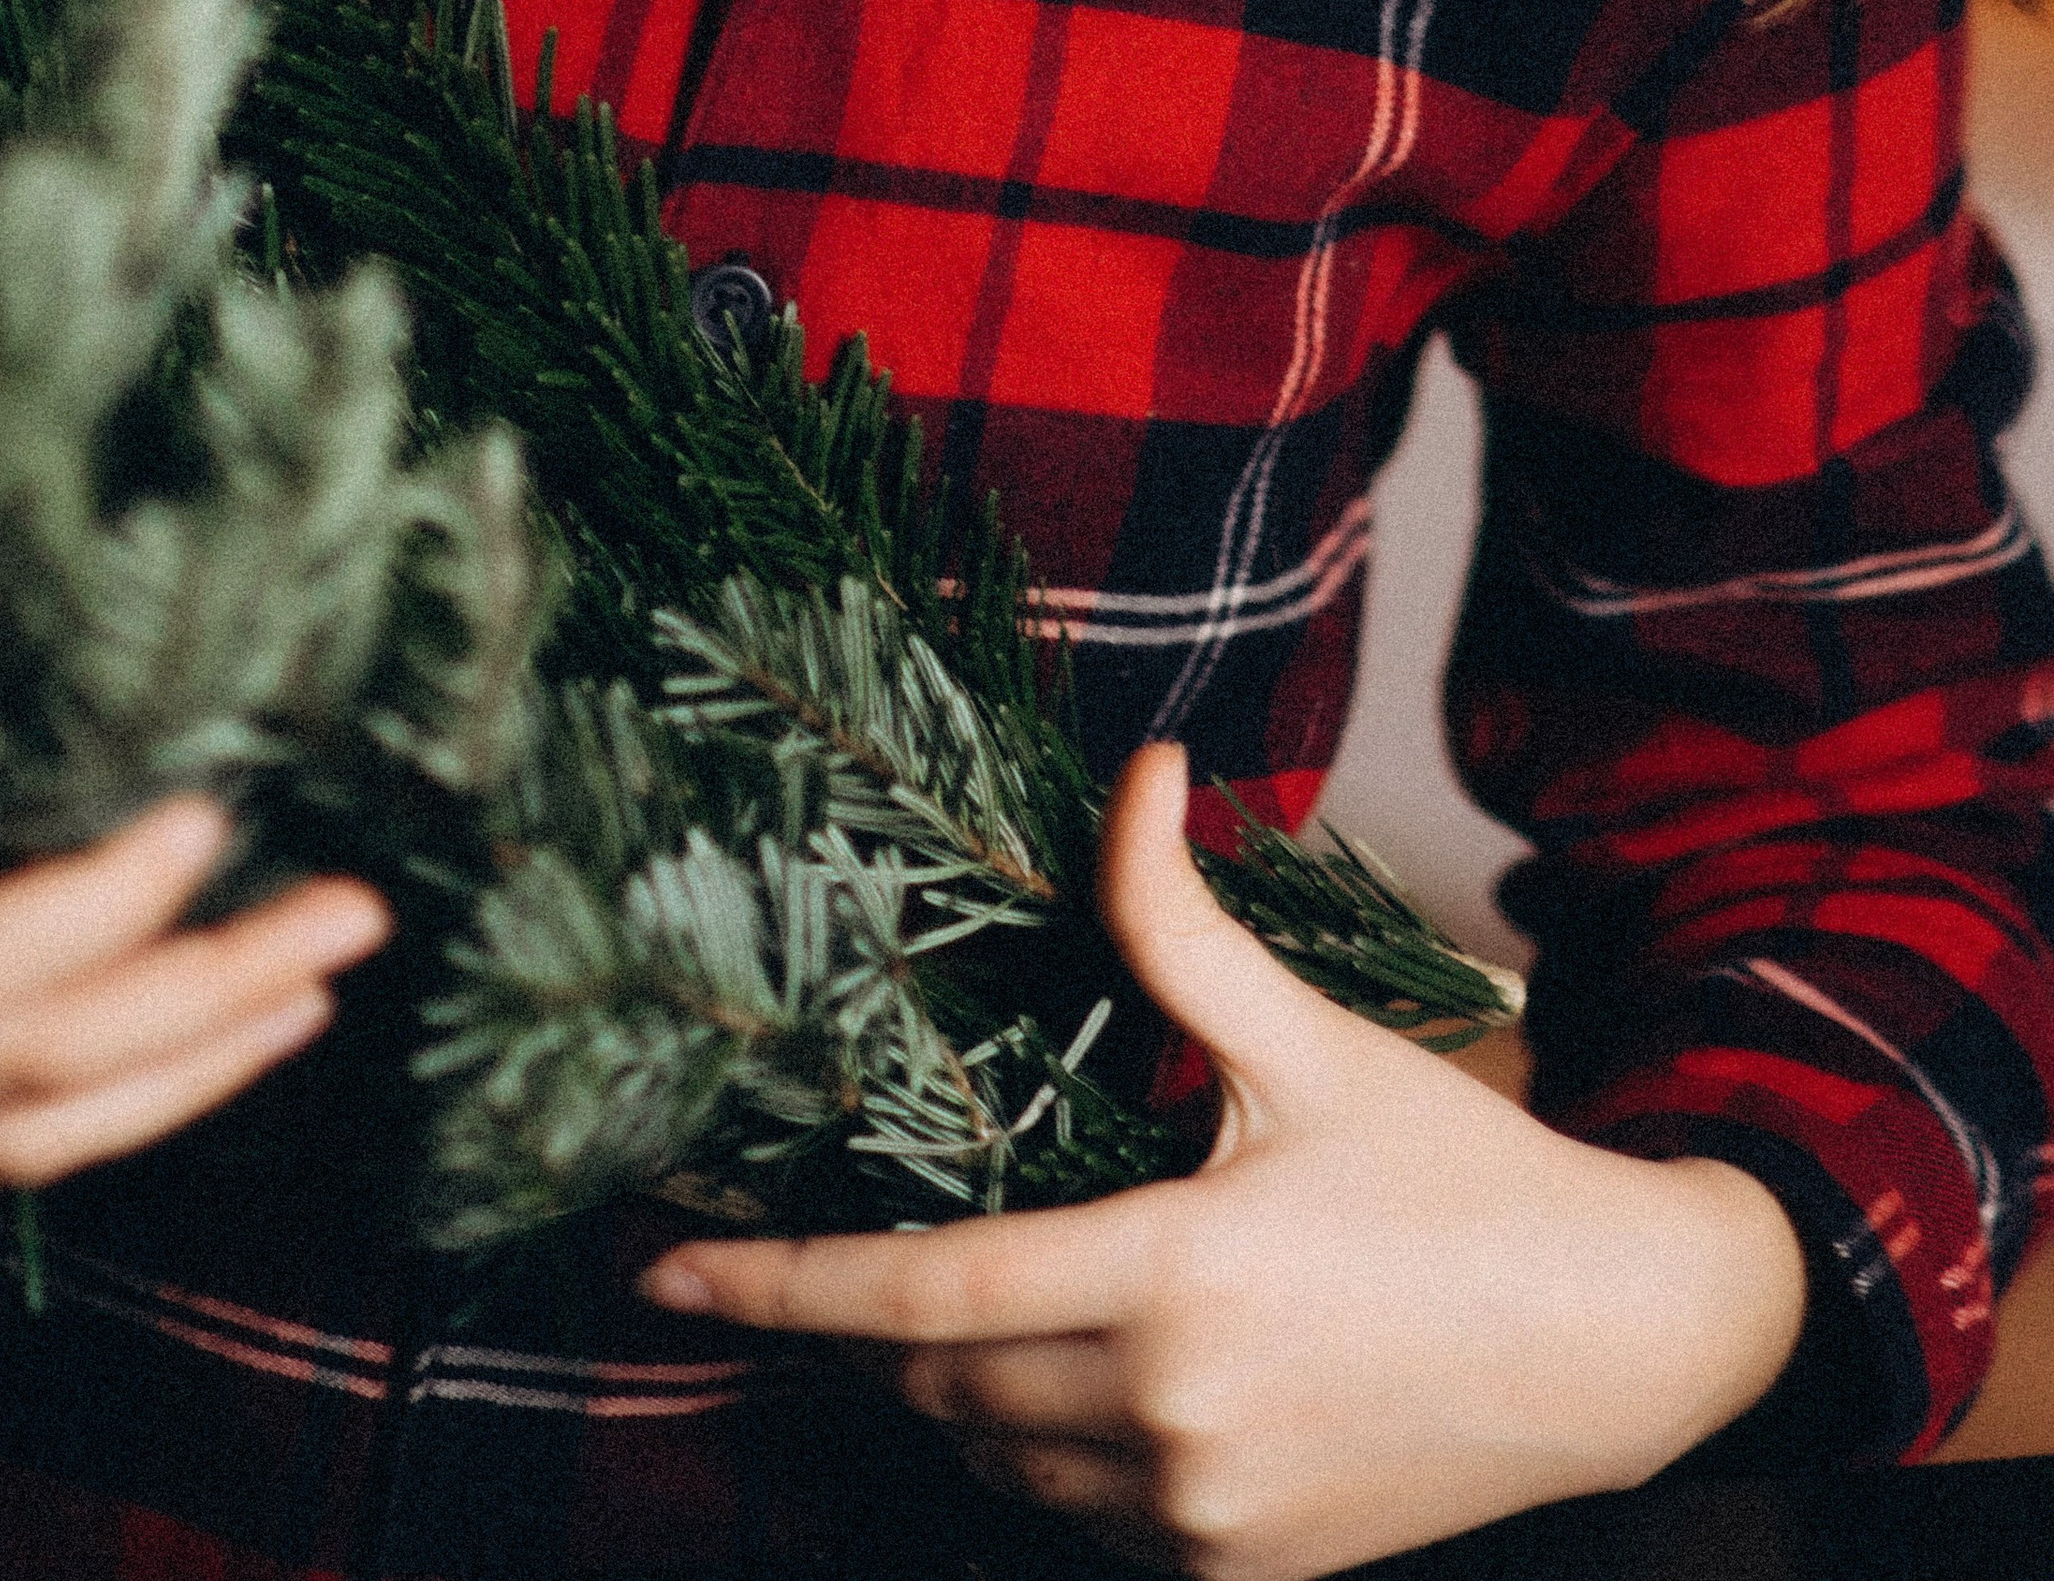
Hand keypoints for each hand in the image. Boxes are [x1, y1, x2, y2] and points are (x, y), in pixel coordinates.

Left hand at [641, 744, 1808, 1579]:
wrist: (1613, 1345)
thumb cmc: (1460, 1178)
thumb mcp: (1311, 1042)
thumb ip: (1182, 924)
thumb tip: (1131, 772)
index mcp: (1172, 1280)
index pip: (916, 1296)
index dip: (774, 1285)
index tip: (661, 1263)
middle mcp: (1168, 1417)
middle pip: (934, 1380)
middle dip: (858, 1325)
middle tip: (811, 1252)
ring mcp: (1201, 1516)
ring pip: (992, 1454)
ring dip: (946, 1386)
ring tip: (961, 1295)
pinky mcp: (1237, 1570)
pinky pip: (1073, 1515)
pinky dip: (1035, 1446)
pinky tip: (1063, 1370)